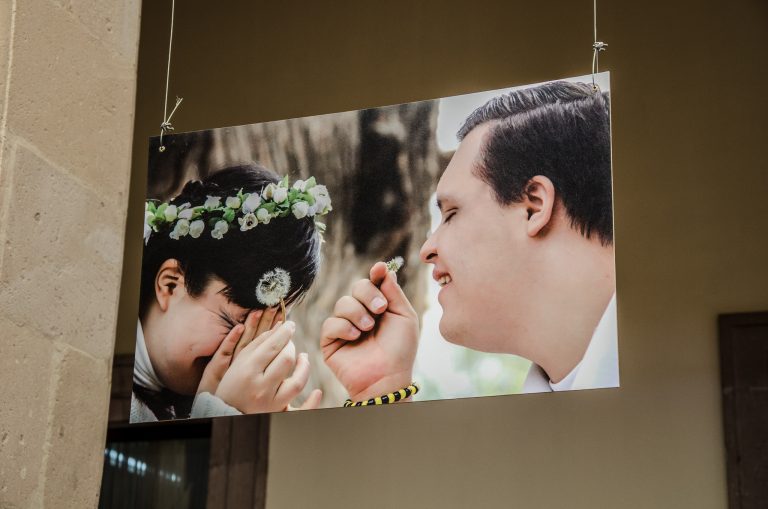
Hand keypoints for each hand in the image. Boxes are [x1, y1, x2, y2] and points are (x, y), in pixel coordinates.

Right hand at [201, 319, 321, 413]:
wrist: (224, 411)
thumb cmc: (233, 382)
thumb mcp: (240, 360)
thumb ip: (260, 342)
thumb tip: (281, 327)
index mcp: (248, 370)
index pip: (273, 345)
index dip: (285, 332)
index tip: (290, 325)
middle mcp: (260, 387)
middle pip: (286, 360)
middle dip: (290, 346)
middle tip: (289, 343)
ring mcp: (270, 403)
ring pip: (297, 382)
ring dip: (304, 366)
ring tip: (303, 357)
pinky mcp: (277, 414)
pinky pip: (300, 411)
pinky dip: (312, 402)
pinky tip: (317, 392)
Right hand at [321, 261, 419, 401]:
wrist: (387, 377)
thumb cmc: (400, 351)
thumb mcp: (404, 317)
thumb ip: (394, 292)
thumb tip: (383, 268)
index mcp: (379, 307)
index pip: (373, 283)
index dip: (376, 274)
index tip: (379, 269)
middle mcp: (361, 313)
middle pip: (356, 286)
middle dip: (368, 294)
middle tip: (380, 309)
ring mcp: (345, 326)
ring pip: (343, 303)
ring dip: (357, 313)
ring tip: (368, 329)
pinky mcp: (330, 341)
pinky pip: (331, 323)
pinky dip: (344, 327)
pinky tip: (355, 337)